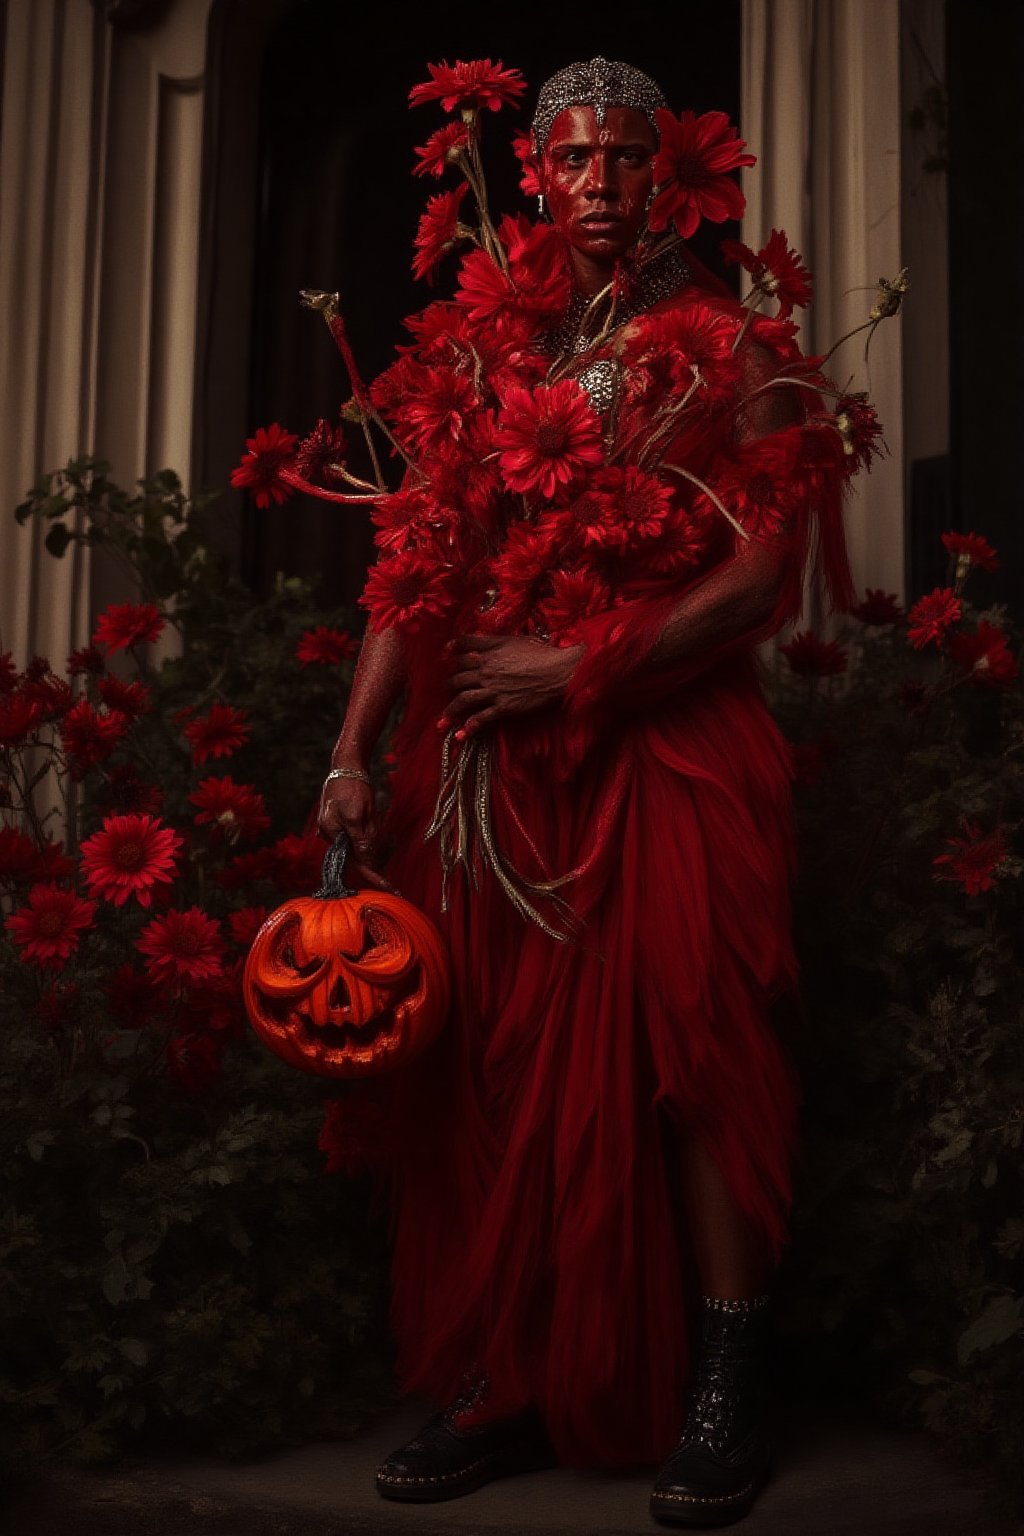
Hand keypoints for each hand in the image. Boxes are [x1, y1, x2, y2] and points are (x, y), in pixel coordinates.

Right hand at [317, 774, 393, 891]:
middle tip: (373, 815)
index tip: (391, 889)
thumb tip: (367, 862)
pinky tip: (368, 807)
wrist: (347, 766)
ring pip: (363, 840)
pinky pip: (362, 830)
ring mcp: (336, 827)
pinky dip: (370, 823)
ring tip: (369, 807)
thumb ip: (361, 841)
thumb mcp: (357, 816)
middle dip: (372, 838)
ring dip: (372, 827)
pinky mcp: (344, 820)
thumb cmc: (351, 789)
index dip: (374, 876)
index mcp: (331, 835)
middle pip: (360, 850)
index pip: (355, 863)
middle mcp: (331, 835)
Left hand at [441, 634, 583, 737]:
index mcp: (488, 653)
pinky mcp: (504, 707)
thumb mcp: (512, 639)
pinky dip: (469, 728)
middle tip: (443, 692)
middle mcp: (486, 671)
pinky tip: (460, 736)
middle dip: (447, 686)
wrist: (557, 671)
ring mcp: (494, 690)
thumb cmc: (539, 653)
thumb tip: (472, 641)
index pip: (461, 653)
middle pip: (457, 678)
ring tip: (441, 722)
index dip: (450, 655)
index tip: (444, 660)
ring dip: (450, 711)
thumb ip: (489, 641)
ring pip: (463, 699)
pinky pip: (482, 718)